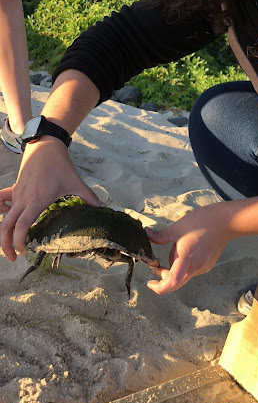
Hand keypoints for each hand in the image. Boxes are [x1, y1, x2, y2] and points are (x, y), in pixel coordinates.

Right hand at [0, 137, 103, 260]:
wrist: (45, 145)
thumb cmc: (60, 165)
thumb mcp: (76, 182)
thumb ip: (89, 197)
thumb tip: (103, 208)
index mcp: (38, 200)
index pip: (22, 225)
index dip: (20, 241)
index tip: (25, 251)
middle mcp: (23, 199)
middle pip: (5, 226)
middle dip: (6, 245)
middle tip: (14, 257)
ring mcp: (17, 193)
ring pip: (3, 216)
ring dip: (4, 230)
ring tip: (11, 242)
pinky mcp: (15, 188)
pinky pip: (2, 201)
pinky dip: (1, 210)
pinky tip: (5, 216)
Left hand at [146, 202, 237, 293]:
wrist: (225, 222)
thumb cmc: (202, 221)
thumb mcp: (177, 227)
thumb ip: (160, 235)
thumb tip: (147, 234)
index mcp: (187, 256)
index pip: (172, 281)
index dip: (159, 287)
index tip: (150, 282)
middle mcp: (196, 266)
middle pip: (176, 283)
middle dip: (163, 278)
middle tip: (156, 267)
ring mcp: (203, 267)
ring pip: (183, 277)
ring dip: (174, 270)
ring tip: (175, 250)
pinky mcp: (208, 265)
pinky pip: (191, 271)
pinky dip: (184, 266)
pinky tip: (186, 251)